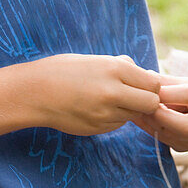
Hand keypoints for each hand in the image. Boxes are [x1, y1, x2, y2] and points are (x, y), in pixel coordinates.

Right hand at [28, 52, 160, 135]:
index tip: (141, 84)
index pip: (154, 83)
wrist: (33, 92)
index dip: (151, 86)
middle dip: (146, 102)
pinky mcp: (97, 128)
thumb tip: (145, 73)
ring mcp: (105, 113)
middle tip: (132, 97)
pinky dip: (112, 118)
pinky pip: (117, 124)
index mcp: (114, 69)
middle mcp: (113, 92)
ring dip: (127, 110)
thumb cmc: (61, 71)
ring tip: (104, 99)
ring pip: (133, 115)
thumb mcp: (94, 60)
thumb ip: (121, 66)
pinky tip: (94, 108)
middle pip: (151, 103)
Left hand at [129, 74, 187, 151]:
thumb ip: (164, 81)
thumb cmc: (185, 90)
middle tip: (143, 106)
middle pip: (186, 126)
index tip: (150, 89)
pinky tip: (142, 119)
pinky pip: (168, 142)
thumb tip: (147, 79)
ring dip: (152, 124)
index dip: (168, 93)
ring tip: (138, 111)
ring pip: (174, 136)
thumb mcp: (179, 82)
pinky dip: (151, 130)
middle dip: (160, 116)